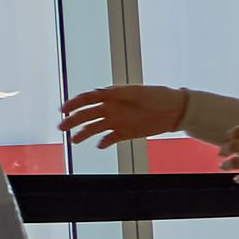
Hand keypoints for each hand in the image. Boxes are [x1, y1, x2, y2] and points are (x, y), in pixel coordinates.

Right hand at [61, 83, 185, 147]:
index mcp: (112, 96)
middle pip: (87, 115)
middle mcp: (111, 109)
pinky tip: (100, 145)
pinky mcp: (126, 132)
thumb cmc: (158, 96)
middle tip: (62, 127)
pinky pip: (110, 138)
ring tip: (74, 140)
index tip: (64, 109)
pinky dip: (104, 142)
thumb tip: (98, 92)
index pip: (88, 99)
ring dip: (83, 133)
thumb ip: (116, 93)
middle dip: (73, 120)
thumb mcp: (137, 92)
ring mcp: (117, 121)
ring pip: (95, 128)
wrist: (176, 110)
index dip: (74, 103)